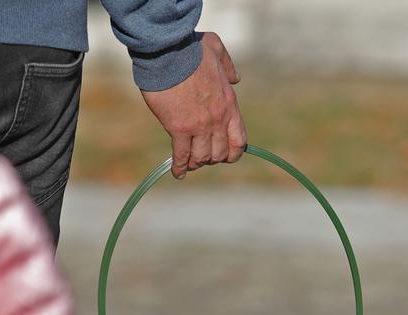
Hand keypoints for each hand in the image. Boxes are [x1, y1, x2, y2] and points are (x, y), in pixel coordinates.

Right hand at [142, 32, 246, 179]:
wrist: (168, 51)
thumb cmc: (190, 49)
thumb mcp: (217, 50)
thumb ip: (228, 66)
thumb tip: (236, 78)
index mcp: (229, 104)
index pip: (239, 141)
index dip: (233, 153)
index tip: (225, 155)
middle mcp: (217, 119)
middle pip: (220, 153)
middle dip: (212, 158)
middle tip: (203, 157)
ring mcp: (199, 126)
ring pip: (202, 157)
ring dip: (196, 163)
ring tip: (190, 164)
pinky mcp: (179, 128)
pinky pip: (181, 155)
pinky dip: (179, 167)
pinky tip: (178, 172)